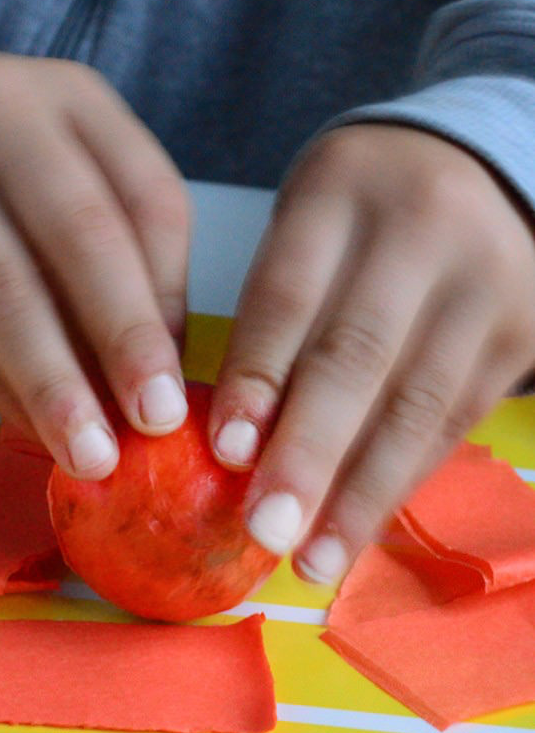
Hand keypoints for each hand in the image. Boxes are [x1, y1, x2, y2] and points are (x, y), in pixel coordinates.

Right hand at [0, 53, 191, 476]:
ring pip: (3, 290)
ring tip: (91, 452)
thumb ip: (127, 254)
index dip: (173, 296)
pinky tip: (29, 428)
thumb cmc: (0, 178)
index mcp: (74, 98)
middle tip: (155, 419)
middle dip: (124, 339)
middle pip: (82, 235)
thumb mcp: (71, 180)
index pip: (150, 197)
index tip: (182, 380)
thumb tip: (162, 373)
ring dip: (53, 384)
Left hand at [209, 124, 534, 583]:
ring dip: (360, 493)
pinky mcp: (523, 329)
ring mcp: (485, 279)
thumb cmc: (361, 211)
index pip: (290, 293)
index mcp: (340, 187)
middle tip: (265, 530)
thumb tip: (237, 442)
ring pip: (415, 402)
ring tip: (313, 560)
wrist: (480, 171)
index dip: (258, 377)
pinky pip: (454, 419)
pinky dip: (401, 478)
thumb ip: (274, 314)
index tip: (227, 453)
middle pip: (358, 354)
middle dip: (309, 453)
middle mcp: (421, 227)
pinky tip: (361, 526)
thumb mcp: (308, 225)